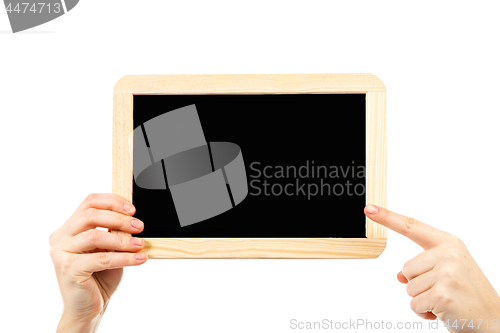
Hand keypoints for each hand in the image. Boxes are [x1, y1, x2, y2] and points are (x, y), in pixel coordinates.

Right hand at [50, 193, 147, 332]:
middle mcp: (61, 237)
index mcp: (69, 228)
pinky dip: (124, 258)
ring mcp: (61, 252)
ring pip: (95, 236)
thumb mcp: (109, 249)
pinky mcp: (68, 268)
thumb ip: (114, 232)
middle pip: (90, 215)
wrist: (88, 308)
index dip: (113, 201)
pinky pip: (101, 259)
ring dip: (123, 240)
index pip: (89, 202)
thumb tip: (132, 220)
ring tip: (140, 244)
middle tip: (139, 226)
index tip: (132, 209)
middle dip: (119, 218)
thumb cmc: (99, 277)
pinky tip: (138, 259)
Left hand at [365, 205, 499, 331]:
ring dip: (421, 300)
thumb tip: (400, 277)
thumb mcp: (448, 274)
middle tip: (444, 292)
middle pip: (406, 268)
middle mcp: (448, 254)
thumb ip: (423, 268)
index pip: (413, 227)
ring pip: (408, 287)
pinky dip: (424, 313)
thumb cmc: (469, 296)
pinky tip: (443, 312)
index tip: (369, 209)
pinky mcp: (442, 294)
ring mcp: (446, 273)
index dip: (388, 218)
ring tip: (445, 302)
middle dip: (418, 285)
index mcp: (449, 244)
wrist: (495, 321)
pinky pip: (414, 304)